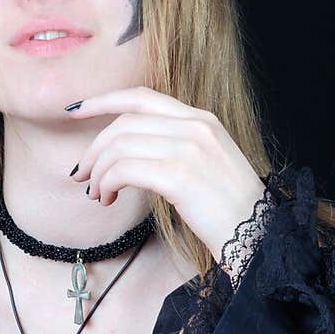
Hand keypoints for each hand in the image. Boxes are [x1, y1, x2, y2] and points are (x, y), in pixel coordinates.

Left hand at [69, 87, 267, 263]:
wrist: (258, 236)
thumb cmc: (230, 211)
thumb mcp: (207, 164)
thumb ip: (176, 146)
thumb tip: (128, 152)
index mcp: (202, 119)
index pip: (142, 96)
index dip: (104, 100)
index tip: (76, 110)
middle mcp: (196, 126)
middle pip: (124, 122)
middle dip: (94, 148)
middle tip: (81, 174)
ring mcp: (189, 149)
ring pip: (120, 146)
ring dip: (98, 170)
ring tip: (95, 193)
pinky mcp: (180, 175)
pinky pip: (125, 169)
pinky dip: (107, 183)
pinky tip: (107, 198)